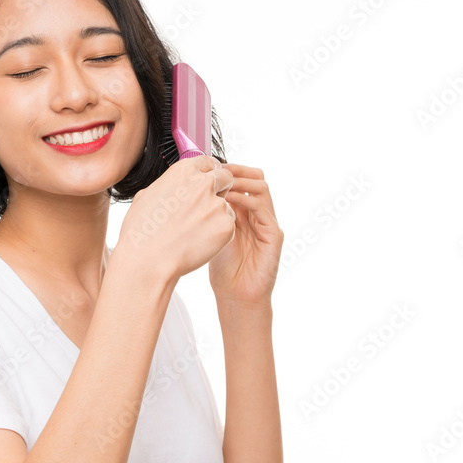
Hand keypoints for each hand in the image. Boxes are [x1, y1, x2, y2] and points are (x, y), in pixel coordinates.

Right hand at [117, 155, 235, 281]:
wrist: (148, 259)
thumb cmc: (141, 231)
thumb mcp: (146, 196)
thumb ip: (169, 185)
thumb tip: (174, 186)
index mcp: (184, 171)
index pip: (208, 162)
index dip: (209, 173)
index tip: (208, 182)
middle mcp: (203, 183)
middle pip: (225, 178)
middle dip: (221, 189)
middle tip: (207, 207)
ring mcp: (217, 204)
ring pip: (226, 206)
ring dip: (216, 216)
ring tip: (193, 233)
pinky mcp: (227, 225)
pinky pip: (228, 226)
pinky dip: (218, 234)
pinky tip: (198, 243)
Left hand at [207, 164, 283, 306]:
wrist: (235, 296)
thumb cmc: (222, 269)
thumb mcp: (211, 234)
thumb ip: (208, 214)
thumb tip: (189, 192)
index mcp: (244, 212)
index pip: (242, 180)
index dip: (227, 171)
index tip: (209, 166)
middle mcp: (259, 214)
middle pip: (256, 178)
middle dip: (236, 170)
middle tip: (217, 170)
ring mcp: (268, 223)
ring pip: (261, 188)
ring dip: (241, 181)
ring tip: (222, 182)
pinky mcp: (274, 235)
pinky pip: (262, 209)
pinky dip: (245, 200)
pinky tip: (227, 201)